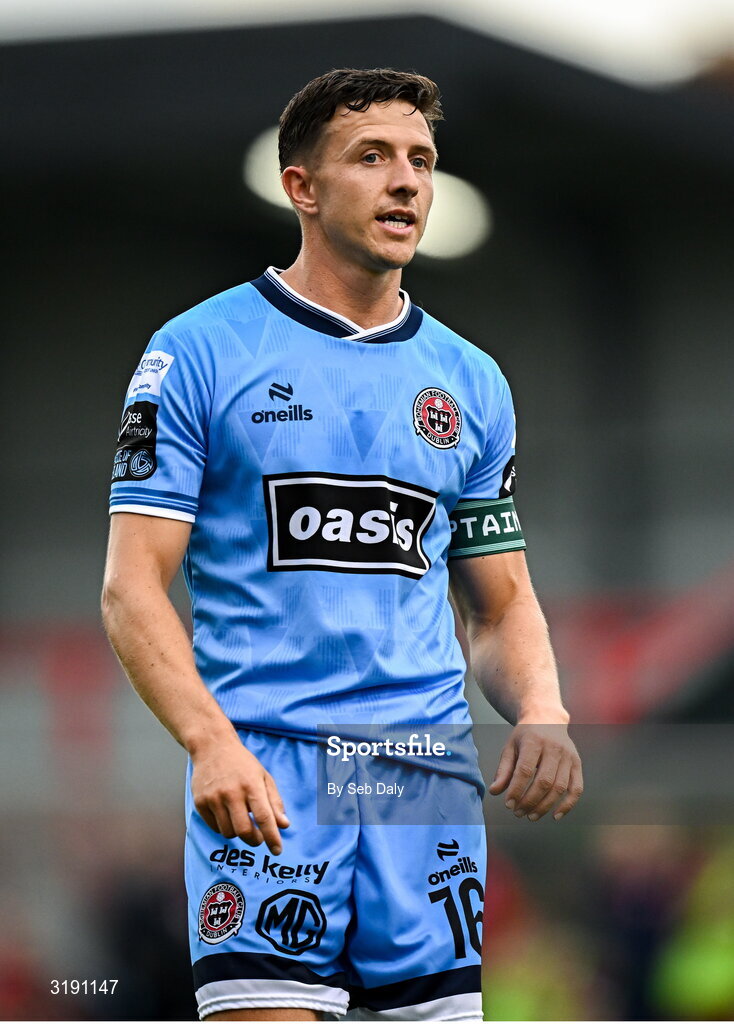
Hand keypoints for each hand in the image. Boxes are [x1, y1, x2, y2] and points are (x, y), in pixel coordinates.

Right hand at [191, 736, 289, 853]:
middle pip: (244, 831)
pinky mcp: (200, 802)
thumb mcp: (263, 777)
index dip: (272, 837)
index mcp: (251, 785)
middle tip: (258, 837)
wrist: (212, 746)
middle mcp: (231, 792)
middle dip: (254, 840)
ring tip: (241, 819)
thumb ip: (274, 802)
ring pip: (228, 832)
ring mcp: (214, 798)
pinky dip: (224, 827)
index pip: (264, 817)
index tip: (277, 851)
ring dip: (238, 833)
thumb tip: (284, 825)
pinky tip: (227, 815)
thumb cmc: (242, 763)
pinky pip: (214, 828)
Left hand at [488, 723, 582, 821]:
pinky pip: (577, 788)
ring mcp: (568, 756)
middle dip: (530, 801)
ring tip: (531, 816)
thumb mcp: (510, 747)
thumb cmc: (525, 735)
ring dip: (545, 806)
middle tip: (518, 813)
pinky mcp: (577, 763)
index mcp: (534, 741)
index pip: (525, 770)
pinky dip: (568, 805)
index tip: (508, 804)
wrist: (547, 718)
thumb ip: (503, 770)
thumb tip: (494, 791)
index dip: (516, 790)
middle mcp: (554, 748)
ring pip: (560, 787)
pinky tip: (555, 816)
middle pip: (544, 781)